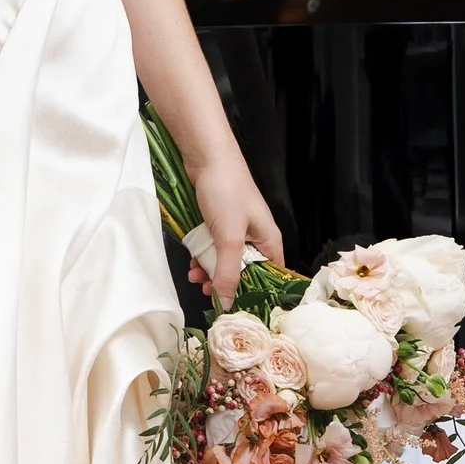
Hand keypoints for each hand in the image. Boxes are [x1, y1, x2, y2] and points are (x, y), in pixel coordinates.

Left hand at [188, 143, 283, 308]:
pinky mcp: (218, 225)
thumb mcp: (229, 237)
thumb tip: (225, 304)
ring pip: (225, 262)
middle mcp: (256, 238)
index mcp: (269, 241)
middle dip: (225, 283)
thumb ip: (227, 272)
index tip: (236, 306)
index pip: (272, 277)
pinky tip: (192, 263)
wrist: (206, 157)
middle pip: (245, 272)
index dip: (256, 293)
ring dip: (210, 271)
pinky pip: (213, 249)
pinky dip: (203, 258)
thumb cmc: (226, 192)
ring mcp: (236, 231)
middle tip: (207, 291)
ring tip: (195, 276)